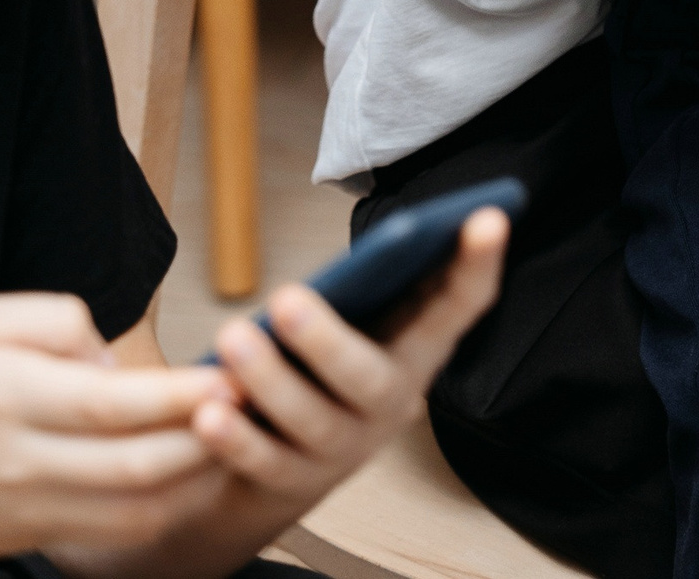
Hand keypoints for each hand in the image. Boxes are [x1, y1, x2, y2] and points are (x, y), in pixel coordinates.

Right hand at [0, 292, 226, 569]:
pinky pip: (118, 531)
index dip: (179, 396)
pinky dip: (168, 506)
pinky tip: (196, 471)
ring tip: (236, 432)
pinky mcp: (38, 535)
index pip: (110, 404)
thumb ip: (52, 320)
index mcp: (7, 396)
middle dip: (207, 437)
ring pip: (137, 507)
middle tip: (251, 400)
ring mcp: (31, 507)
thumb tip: (113, 357)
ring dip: (198, 476)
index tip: (226, 374)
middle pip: (136, 465)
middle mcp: (22, 459)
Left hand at [189, 209, 506, 512]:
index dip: (478, 265)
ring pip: (313, 422)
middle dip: (329, 342)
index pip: (460, 308)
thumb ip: (368, 288)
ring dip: (271, 382)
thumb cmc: (321, 365)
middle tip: (284, 297)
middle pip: (371, 380)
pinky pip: (265, 463)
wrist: (280, 464)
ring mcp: (344, 449)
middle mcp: (390, 404)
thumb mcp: (354, 323)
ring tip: (231, 338)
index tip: (489, 216)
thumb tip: (381, 243)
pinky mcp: (292, 483)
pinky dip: (237, 440)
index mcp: (418, 351)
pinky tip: (209, 411)